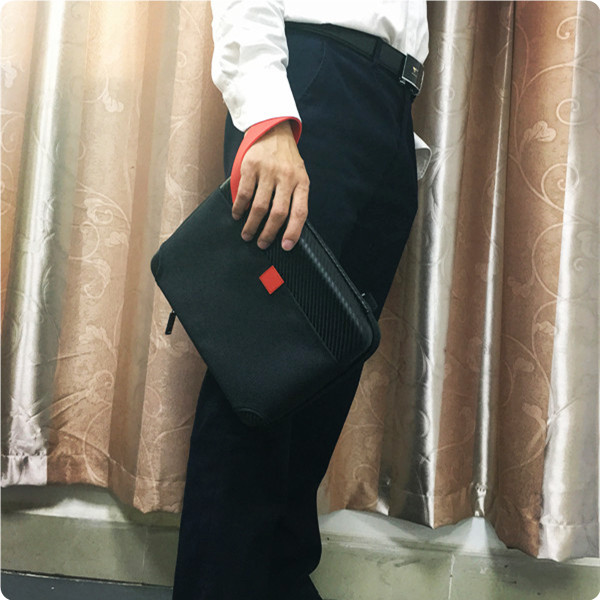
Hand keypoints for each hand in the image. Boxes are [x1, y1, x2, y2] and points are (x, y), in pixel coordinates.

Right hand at [232, 120, 308, 250]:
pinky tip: (237, 215)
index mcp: (301, 182)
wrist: (273, 130)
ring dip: (252, 224)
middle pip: (278, 212)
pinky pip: (244, 193)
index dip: (293, 231)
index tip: (285, 246)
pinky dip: (239, 208)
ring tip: (247, 235)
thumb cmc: (286, 160)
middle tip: (261, 244)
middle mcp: (286, 177)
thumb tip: (286, 228)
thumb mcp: (298, 176)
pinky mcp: (251, 166)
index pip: (300, 212)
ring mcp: (268, 171)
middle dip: (268, 233)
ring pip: (259, 206)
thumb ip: (294, 197)